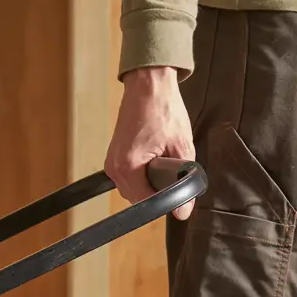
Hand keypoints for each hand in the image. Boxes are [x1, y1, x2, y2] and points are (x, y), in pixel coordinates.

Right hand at [105, 66, 195, 218]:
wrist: (149, 86)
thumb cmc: (162, 109)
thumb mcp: (182, 146)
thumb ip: (185, 181)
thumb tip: (184, 211)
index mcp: (128, 166)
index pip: (146, 203)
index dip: (165, 199)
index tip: (176, 188)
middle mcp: (115, 168)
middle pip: (138, 199)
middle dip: (157, 189)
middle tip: (170, 167)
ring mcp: (111, 164)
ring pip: (133, 190)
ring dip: (149, 182)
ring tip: (161, 157)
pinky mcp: (113, 159)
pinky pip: (129, 178)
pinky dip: (142, 173)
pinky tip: (152, 156)